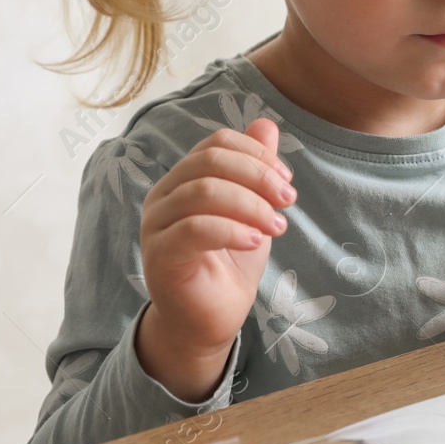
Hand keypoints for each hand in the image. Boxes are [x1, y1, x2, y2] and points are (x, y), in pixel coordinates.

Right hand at [135, 118, 295, 399]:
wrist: (210, 319)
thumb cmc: (230, 263)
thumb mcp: (252, 210)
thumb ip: (255, 170)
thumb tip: (266, 124)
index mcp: (184, 178)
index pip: (217, 143)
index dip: (257, 155)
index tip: (287, 181)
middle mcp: (164, 195)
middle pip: (211, 162)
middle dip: (258, 176)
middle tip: (288, 201)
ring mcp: (156, 225)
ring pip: (204, 192)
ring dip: (250, 205)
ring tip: (277, 226)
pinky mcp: (159, 255)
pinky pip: (194, 230)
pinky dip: (232, 231)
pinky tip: (255, 242)